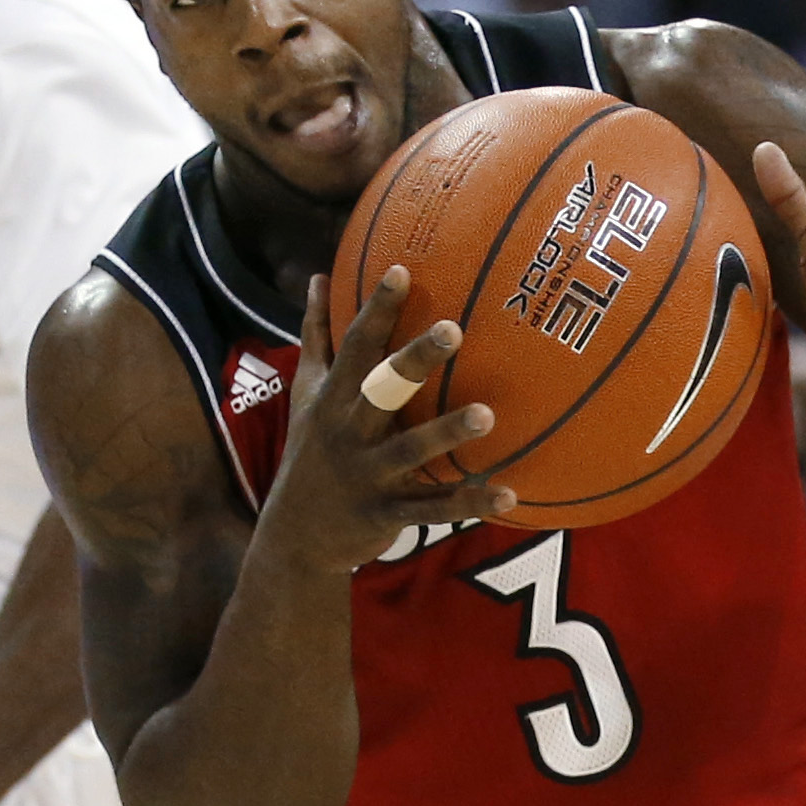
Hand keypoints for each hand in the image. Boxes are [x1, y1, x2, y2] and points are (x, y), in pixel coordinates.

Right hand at [256, 269, 512, 574]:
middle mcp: (349, 432)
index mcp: (333, 399)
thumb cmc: (311, 450)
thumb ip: (316, 336)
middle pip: (382, 390)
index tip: (403, 270)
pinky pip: (434, 509)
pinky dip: (470, 503)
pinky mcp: (388, 513)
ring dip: (448, 433)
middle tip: (454, 329)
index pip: (356, 346)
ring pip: (411, 451)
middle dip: (414, 361)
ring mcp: (369, 475)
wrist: (296, 535)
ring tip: (488, 414)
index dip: (378, 309)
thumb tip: (319, 277)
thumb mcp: (305, 392)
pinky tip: (509, 494)